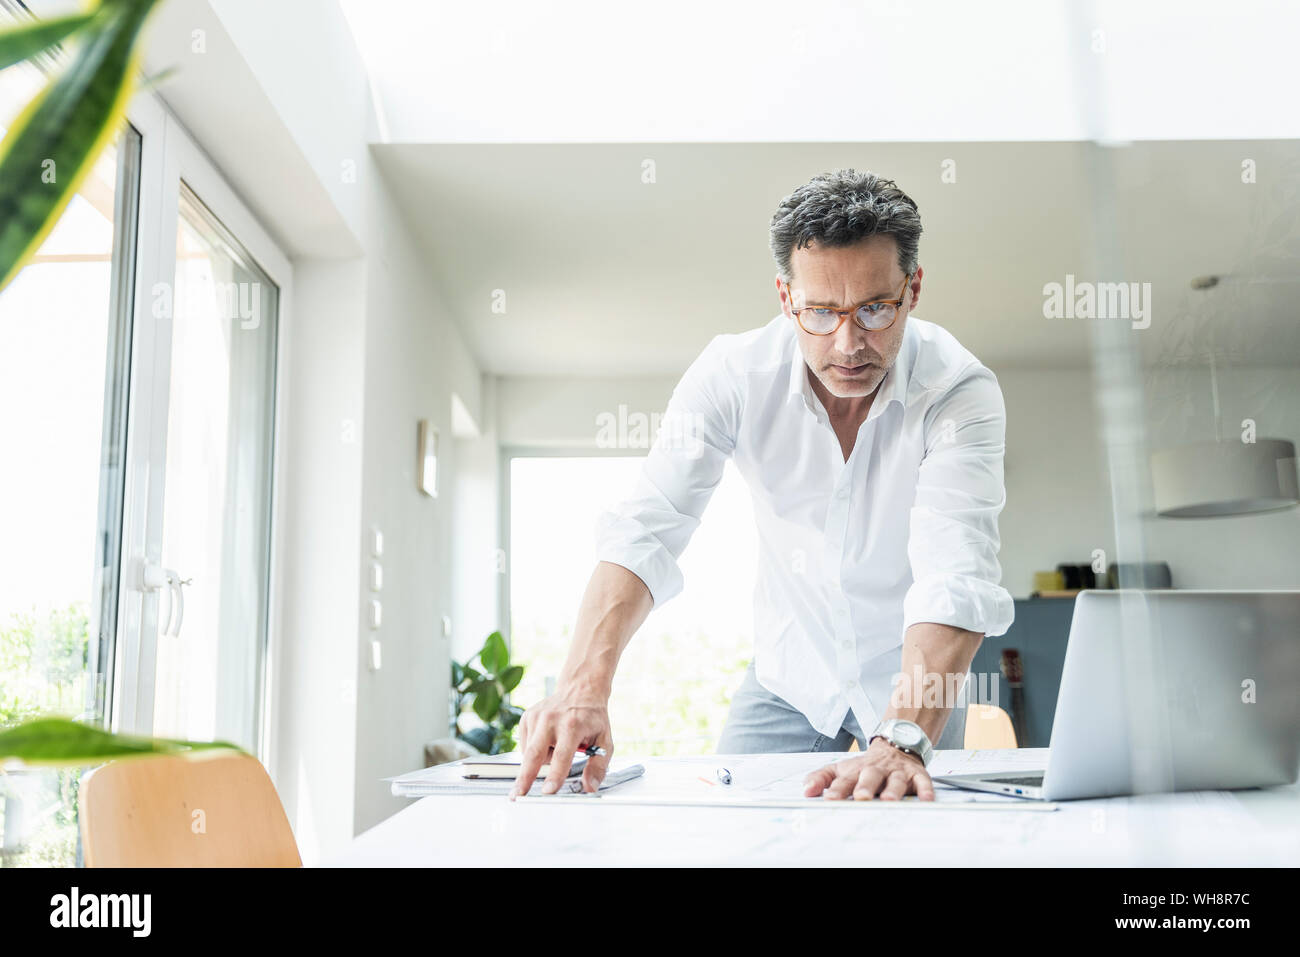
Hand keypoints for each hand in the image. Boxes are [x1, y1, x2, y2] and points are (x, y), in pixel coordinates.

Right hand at [509, 686, 612, 798]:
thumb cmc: (592, 717)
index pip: (562, 755)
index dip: (555, 775)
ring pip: (530, 753)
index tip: (548, 791)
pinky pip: (526, 746)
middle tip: (517, 796)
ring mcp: (536, 717)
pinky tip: (548, 740)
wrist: (580, 689)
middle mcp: (551, 719)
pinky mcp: (526, 717)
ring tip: (557, 747)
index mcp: (572, 725)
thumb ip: (598, 766)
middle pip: (534, 754)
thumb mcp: (604, 741)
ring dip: (540, 761)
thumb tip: (589, 787)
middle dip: (525, 778)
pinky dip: (535, 751)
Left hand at [802, 738, 935, 800]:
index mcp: (856, 770)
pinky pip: (923, 781)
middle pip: (869, 777)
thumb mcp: (842, 769)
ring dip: (893, 790)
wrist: (895, 745)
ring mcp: (896, 772)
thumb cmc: (866, 765)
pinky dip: (925, 790)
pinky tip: (926, 799)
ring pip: (895, 780)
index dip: (836, 789)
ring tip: (889, 800)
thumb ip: (821, 778)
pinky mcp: (916, 774)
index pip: (844, 780)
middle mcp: (876, 770)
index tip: (829, 799)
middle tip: (861, 797)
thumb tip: (806, 791)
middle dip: (865, 787)